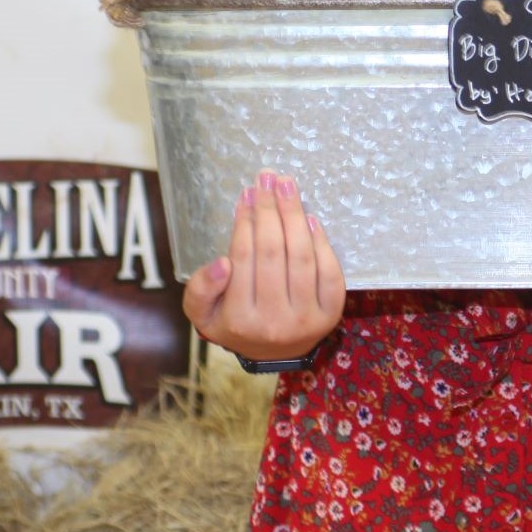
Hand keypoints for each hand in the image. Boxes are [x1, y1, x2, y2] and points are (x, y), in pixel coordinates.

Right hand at [181, 171, 345, 361]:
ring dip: (295, 215)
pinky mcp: (331, 313)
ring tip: (287, 187)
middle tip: (268, 178)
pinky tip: (309, 218)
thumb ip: (200, 289)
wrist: (273, 353)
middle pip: (274, 253)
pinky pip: (329, 271)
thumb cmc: (234, 322)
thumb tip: (222, 263)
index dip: (246, 221)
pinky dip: (321, 242)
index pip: (244, 258)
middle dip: (270, 209)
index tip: (247, 193)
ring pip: (302, 257)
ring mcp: (306, 319)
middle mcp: (275, 322)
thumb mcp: (202, 313)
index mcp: (240, 321)